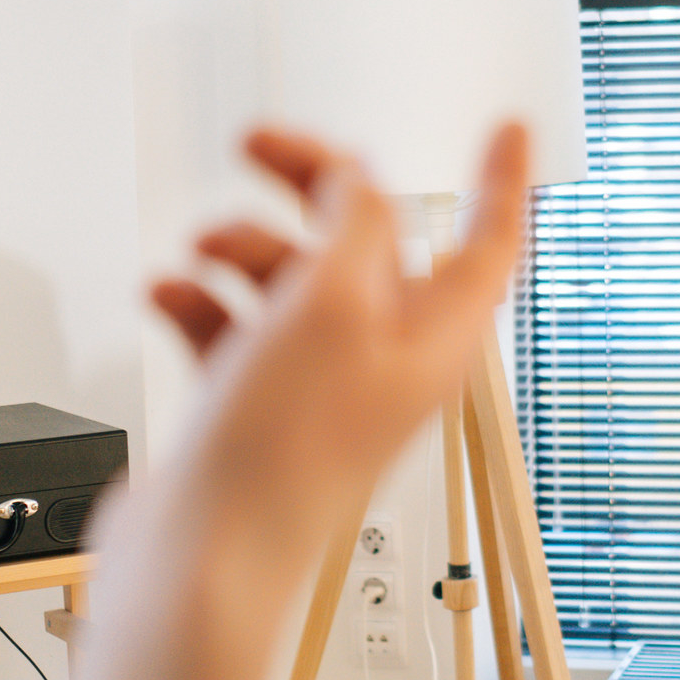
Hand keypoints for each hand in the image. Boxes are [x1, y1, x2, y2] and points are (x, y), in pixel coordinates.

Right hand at [147, 124, 526, 552]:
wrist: (203, 551)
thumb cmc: (284, 451)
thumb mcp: (333, 301)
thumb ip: (356, 223)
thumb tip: (362, 182)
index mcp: (434, 338)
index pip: (490, 243)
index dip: (501, 181)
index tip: (506, 128)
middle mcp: (383, 358)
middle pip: (365, 243)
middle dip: (313, 189)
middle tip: (263, 144)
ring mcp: (316, 383)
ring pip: (290, 280)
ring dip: (243, 249)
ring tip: (204, 249)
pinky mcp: (254, 404)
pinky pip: (234, 326)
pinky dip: (202, 300)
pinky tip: (172, 293)